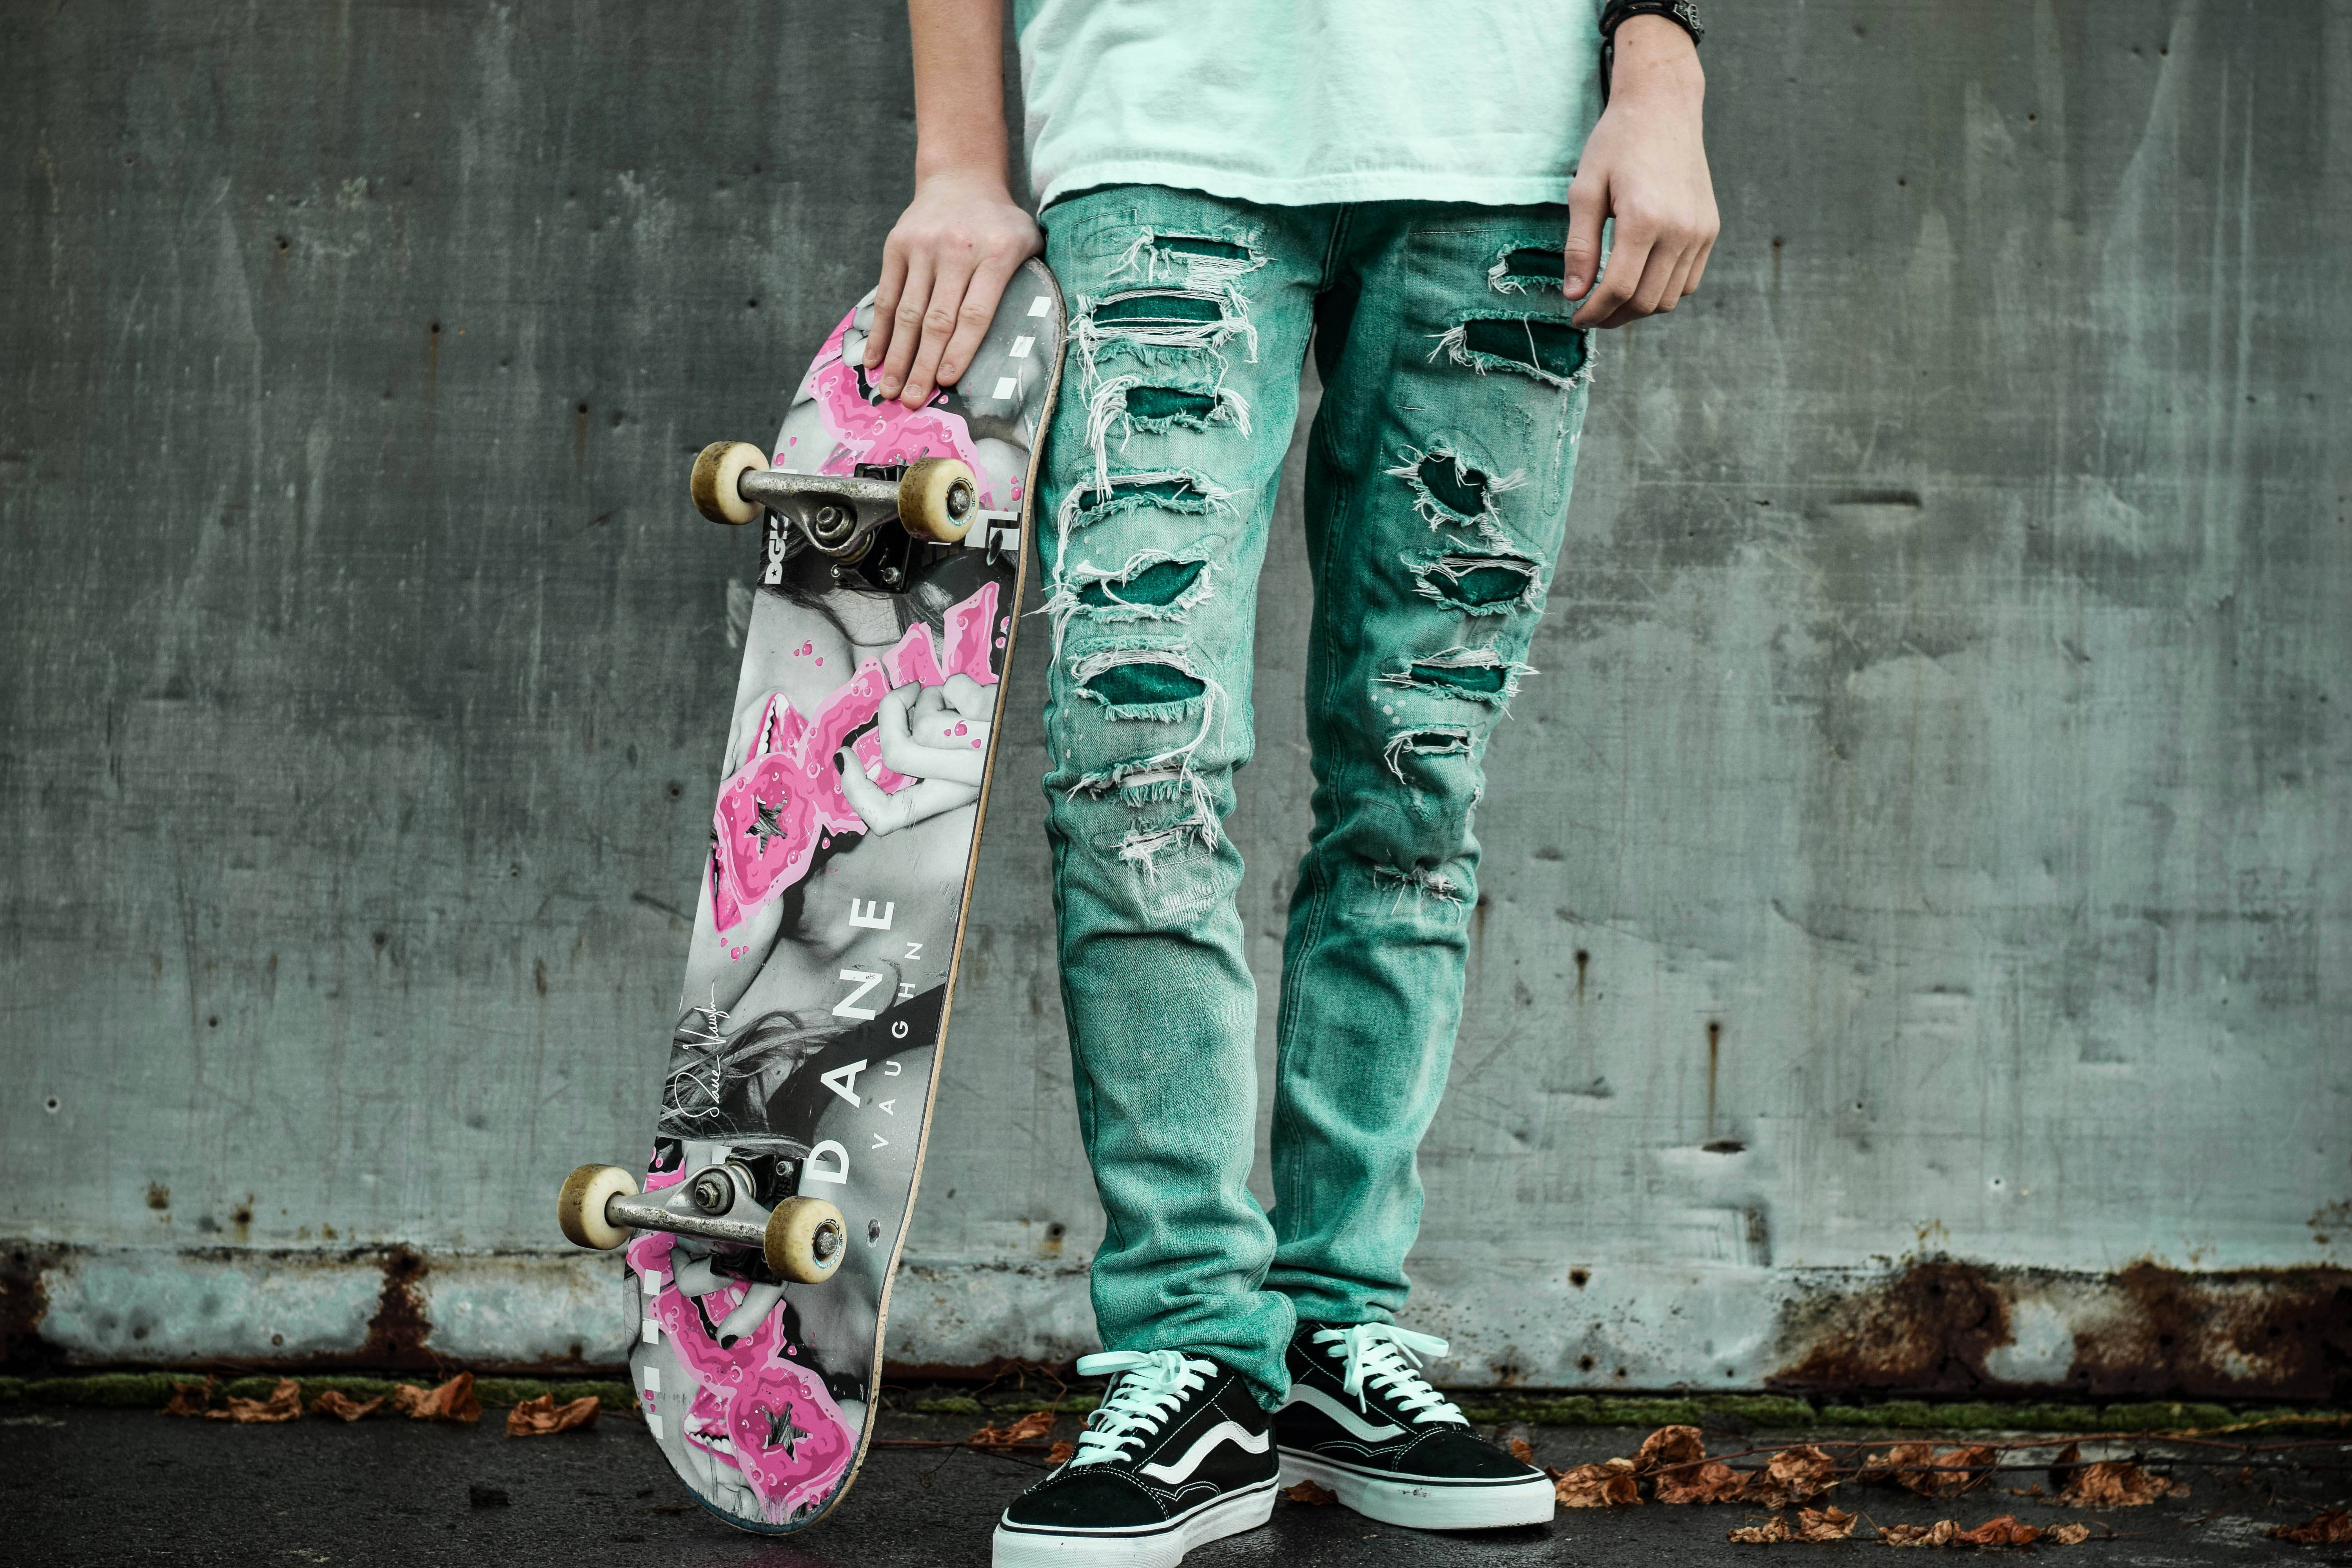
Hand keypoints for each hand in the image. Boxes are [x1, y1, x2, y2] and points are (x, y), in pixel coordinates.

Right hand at [835, 677, 997, 834]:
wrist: (1048, 716)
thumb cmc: (998, 732)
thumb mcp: (960, 759)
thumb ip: (921, 758)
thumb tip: (873, 742)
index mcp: (954, 801)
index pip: (891, 816)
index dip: (857, 792)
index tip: (844, 758)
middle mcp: (970, 785)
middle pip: (898, 755)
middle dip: (890, 714)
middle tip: (903, 695)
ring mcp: (986, 753)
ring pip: (924, 723)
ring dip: (930, 697)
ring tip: (953, 699)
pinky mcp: (998, 721)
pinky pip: (953, 692)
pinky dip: (958, 684)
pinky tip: (977, 694)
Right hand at [864, 171, 1040, 408]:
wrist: (961, 178)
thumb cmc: (1000, 225)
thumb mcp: (1028, 243)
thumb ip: (1030, 285)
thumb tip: (1031, 345)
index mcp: (996, 253)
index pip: (976, 312)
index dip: (960, 350)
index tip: (946, 383)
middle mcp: (957, 249)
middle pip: (937, 319)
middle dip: (923, 365)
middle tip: (913, 402)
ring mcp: (922, 246)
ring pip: (908, 311)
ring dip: (898, 356)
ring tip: (890, 390)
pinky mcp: (896, 245)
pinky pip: (887, 295)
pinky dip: (881, 331)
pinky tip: (875, 360)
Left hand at [1565, 16, 1718, 328]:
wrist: (1663, 107)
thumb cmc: (1617, 142)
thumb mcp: (1585, 190)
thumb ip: (1579, 246)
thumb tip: (1574, 294)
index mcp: (1644, 219)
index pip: (1619, 289)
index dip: (1594, 312)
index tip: (1576, 318)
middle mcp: (1680, 230)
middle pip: (1646, 301)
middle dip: (1614, 317)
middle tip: (1590, 315)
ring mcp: (1700, 231)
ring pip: (1670, 298)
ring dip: (1639, 309)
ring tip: (1612, 301)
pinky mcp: (1710, 229)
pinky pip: (1688, 281)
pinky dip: (1663, 291)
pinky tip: (1640, 281)